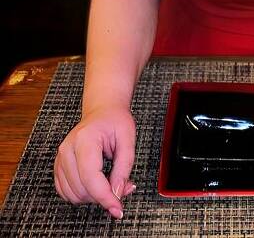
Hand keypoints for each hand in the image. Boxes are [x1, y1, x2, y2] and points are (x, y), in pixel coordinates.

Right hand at [54, 105, 136, 219]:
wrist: (102, 111)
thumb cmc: (115, 121)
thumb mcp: (128, 139)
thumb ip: (124, 168)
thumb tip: (117, 193)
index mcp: (85, 139)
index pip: (91, 178)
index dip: (105, 197)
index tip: (118, 209)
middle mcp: (67, 149)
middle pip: (82, 190)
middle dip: (104, 195)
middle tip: (122, 185)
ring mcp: (60, 158)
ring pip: (74, 195)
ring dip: (94, 196)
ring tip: (110, 180)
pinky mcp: (58, 166)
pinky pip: (66, 192)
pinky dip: (82, 194)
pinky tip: (96, 183)